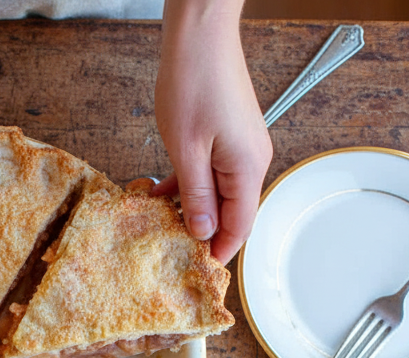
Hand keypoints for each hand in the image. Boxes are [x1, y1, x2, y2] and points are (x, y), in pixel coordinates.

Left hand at [147, 0, 271, 263]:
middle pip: (230, 212)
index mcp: (247, 168)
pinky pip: (210, 172)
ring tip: (157, 217)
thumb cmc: (194, 83)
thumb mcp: (185, 150)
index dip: (219, 251)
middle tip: (169, 246)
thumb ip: (195, 195)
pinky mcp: (227, 136)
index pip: (239, 226)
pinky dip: (188, 184)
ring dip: (189, 206)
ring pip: (217, 192)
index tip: (196, 269)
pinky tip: (160, 189)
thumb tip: (201, 231)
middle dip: (201, 230)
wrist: (200, 37)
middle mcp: (251, 160)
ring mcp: (240, 148)